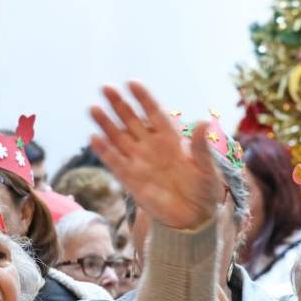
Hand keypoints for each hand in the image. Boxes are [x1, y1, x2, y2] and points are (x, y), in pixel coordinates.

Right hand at [89, 82, 220, 230]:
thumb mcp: (206, 169)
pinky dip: (105, 151)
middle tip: (105, 88)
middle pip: (132, 121)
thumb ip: (201, 148)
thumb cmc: (204, 190)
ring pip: (119, 138)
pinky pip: (115, 162)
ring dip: (106, 124)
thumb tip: (204, 122)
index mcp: (171, 139)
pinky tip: (94, 138)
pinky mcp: (131, 180)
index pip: (155, 113)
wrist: (194, 217)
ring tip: (94, 109)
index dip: (144, 98)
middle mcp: (152, 147)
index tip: (132, 83)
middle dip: (120, 105)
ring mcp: (140, 162)